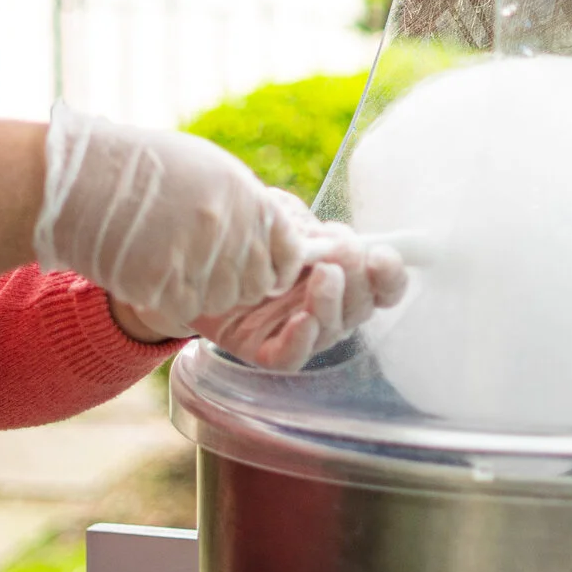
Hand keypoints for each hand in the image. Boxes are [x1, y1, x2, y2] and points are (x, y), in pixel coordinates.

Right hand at [33, 104, 307, 333]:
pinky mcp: (159, 282)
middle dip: (237, 284)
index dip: (276, 266)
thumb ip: (247, 206)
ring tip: (174, 264)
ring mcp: (192, 255)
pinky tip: (153, 275)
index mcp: (245, 196)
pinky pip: (183, 308)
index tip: (262, 269)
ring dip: (203, 292)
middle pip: (254, 285)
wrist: (79, 178)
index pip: (289, 253)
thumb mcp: (210, 171)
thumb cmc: (144, 168)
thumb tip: (277, 234)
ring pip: (221, 301)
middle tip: (205, 267)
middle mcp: (226, 226)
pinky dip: (171, 300)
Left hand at [191, 204, 410, 371]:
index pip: (382, 283)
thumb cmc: (237, 230)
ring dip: (333, 303)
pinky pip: (292, 357)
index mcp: (338, 269)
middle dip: (360, 283)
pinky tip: (302, 319)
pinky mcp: (262, 349)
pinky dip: (302, 341)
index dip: (391, 276)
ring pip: (331, 330)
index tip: (382, 257)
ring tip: (322, 277)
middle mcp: (324, 304)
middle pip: (362, 307)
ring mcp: (294, 329)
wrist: (180, 255)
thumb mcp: (275, 215)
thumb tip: (336, 241)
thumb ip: (305, 226)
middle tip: (343, 260)